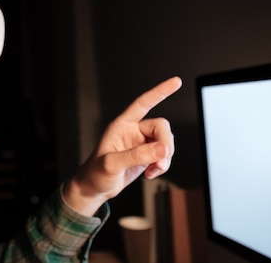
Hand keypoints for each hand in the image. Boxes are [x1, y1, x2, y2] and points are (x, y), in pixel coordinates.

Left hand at [63, 76, 181, 215]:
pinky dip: (162, 165)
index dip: (160, 92)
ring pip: (165, 142)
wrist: (94, 188)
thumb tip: (163, 149)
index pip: (143, 103)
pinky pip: (163, 155)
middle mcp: (133, 130)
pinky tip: (150, 174)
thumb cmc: (96, 172)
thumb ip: (137, 156)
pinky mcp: (146, 155)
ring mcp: (141, 143)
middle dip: (166, 144)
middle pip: (161, 127)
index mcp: (121, 125)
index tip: (176, 82)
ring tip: (153, 171)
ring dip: (165, 158)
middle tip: (162, 162)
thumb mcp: (112, 164)